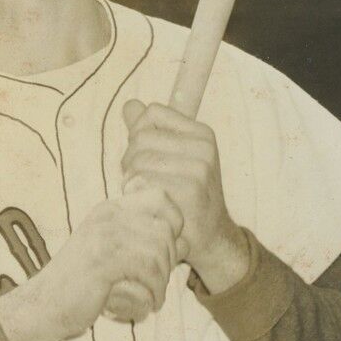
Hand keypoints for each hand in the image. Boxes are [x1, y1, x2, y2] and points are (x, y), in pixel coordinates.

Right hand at [0, 189, 181, 340]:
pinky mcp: (103, 259)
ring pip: (159, 252)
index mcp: (110, 210)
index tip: (166, 250)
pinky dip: (154, 293)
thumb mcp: (116, 255)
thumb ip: (146, 244)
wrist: (46, 304)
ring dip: (162, 281)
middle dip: (170, 260)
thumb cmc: (84, 283)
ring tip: (153, 296)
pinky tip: (148, 304)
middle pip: (165, 228)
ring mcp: (104, 236)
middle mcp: (108, 216)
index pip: (159, 196)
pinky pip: (148, 270)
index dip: (174, 221)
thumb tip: (186, 242)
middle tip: (158, 282)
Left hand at [121, 99, 248, 291]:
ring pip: (137, 160)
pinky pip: (142, 182)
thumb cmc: (186, 193)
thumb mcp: (175, 156)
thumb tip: (130, 104)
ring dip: (131, 179)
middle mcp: (203, 148)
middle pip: (140, 137)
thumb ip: (151, 130)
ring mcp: (198, 169)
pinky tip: (151, 205)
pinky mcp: (187, 191)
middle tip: (145, 181)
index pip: (152, 112)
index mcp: (202, 134)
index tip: (147, 154)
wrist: (211, 236)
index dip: (139, 132)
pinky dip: (137, 194)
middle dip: (132, 159)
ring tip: (148, 194)